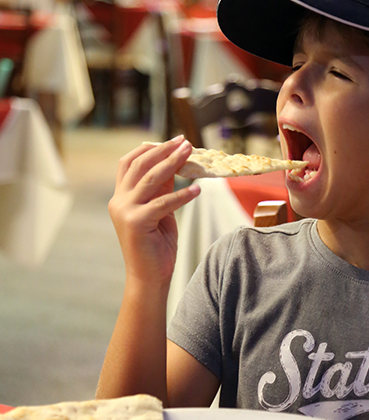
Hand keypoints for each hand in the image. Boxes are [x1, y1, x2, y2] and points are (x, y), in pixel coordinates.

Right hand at [108, 135, 200, 285]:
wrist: (148, 279)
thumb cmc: (156, 247)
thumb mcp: (160, 212)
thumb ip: (162, 190)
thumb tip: (174, 164)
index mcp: (120, 198)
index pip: (129, 163)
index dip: (149, 148)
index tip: (172, 141)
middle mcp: (119, 201)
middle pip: (140, 165)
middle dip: (164, 150)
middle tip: (185, 142)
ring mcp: (125, 212)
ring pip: (151, 179)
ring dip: (173, 163)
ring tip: (191, 153)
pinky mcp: (137, 223)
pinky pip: (163, 203)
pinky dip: (182, 195)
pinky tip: (197, 190)